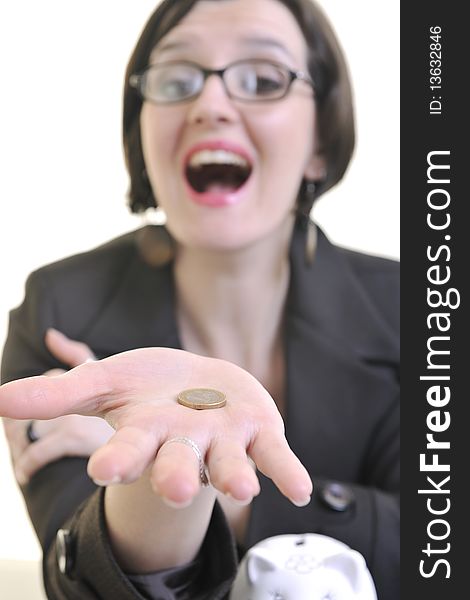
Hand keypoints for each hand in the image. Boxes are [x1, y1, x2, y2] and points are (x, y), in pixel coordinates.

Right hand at [0, 348, 312, 506]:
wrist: (201, 382)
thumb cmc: (150, 386)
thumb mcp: (105, 381)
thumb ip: (59, 394)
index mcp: (145, 433)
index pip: (127, 450)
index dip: (117, 459)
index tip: (105, 468)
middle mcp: (184, 445)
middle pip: (177, 465)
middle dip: (175, 476)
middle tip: (173, 486)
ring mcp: (223, 441)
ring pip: (227, 464)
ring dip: (233, 476)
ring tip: (241, 488)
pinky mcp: (259, 433)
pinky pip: (275, 457)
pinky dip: (287, 472)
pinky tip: (300, 491)